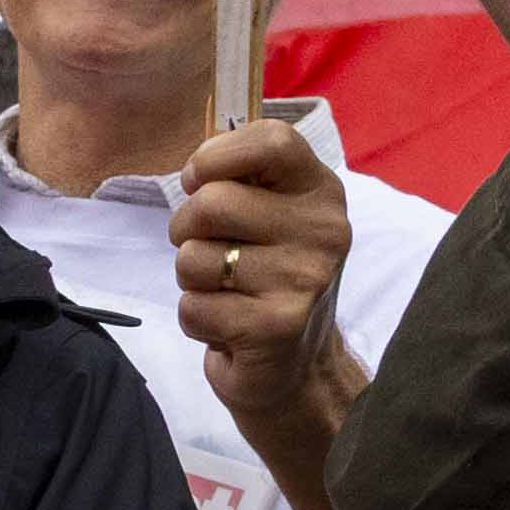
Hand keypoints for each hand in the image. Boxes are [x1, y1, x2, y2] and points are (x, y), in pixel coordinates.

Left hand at [171, 110, 356, 439]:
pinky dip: (195, 319)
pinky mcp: (277, 327)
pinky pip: (193, 307)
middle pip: (212, 202)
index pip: (271, 141)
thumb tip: (196, 168)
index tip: (197, 181)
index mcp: (319, 191)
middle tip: (209, 252)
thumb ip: (240, 180)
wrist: (297, 367)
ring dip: (192, 279)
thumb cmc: (268, 279)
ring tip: (226, 292)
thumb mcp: (269, 216)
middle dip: (185, 229)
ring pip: (193, 258)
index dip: (214, 156)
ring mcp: (305, 279)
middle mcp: (323, 230)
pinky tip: (227, 326)